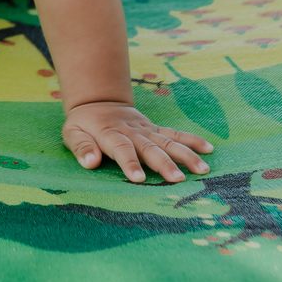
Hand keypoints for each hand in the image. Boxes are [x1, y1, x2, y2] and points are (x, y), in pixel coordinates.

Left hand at [63, 100, 211, 183]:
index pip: (121, 148)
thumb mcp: (72, 133)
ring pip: (168, 141)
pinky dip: (192, 140)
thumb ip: (81, 147)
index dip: (130, 163)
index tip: (138, 179)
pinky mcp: (155, 129)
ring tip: (202, 169)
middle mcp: (132, 131)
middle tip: (178, 179)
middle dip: (164, 164)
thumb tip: (90, 163)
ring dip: (186, 154)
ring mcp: (146, 129)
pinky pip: (175, 134)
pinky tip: (209, 149)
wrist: (99, 101)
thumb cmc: (83, 124)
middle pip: (150, 147)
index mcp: (110, 133)